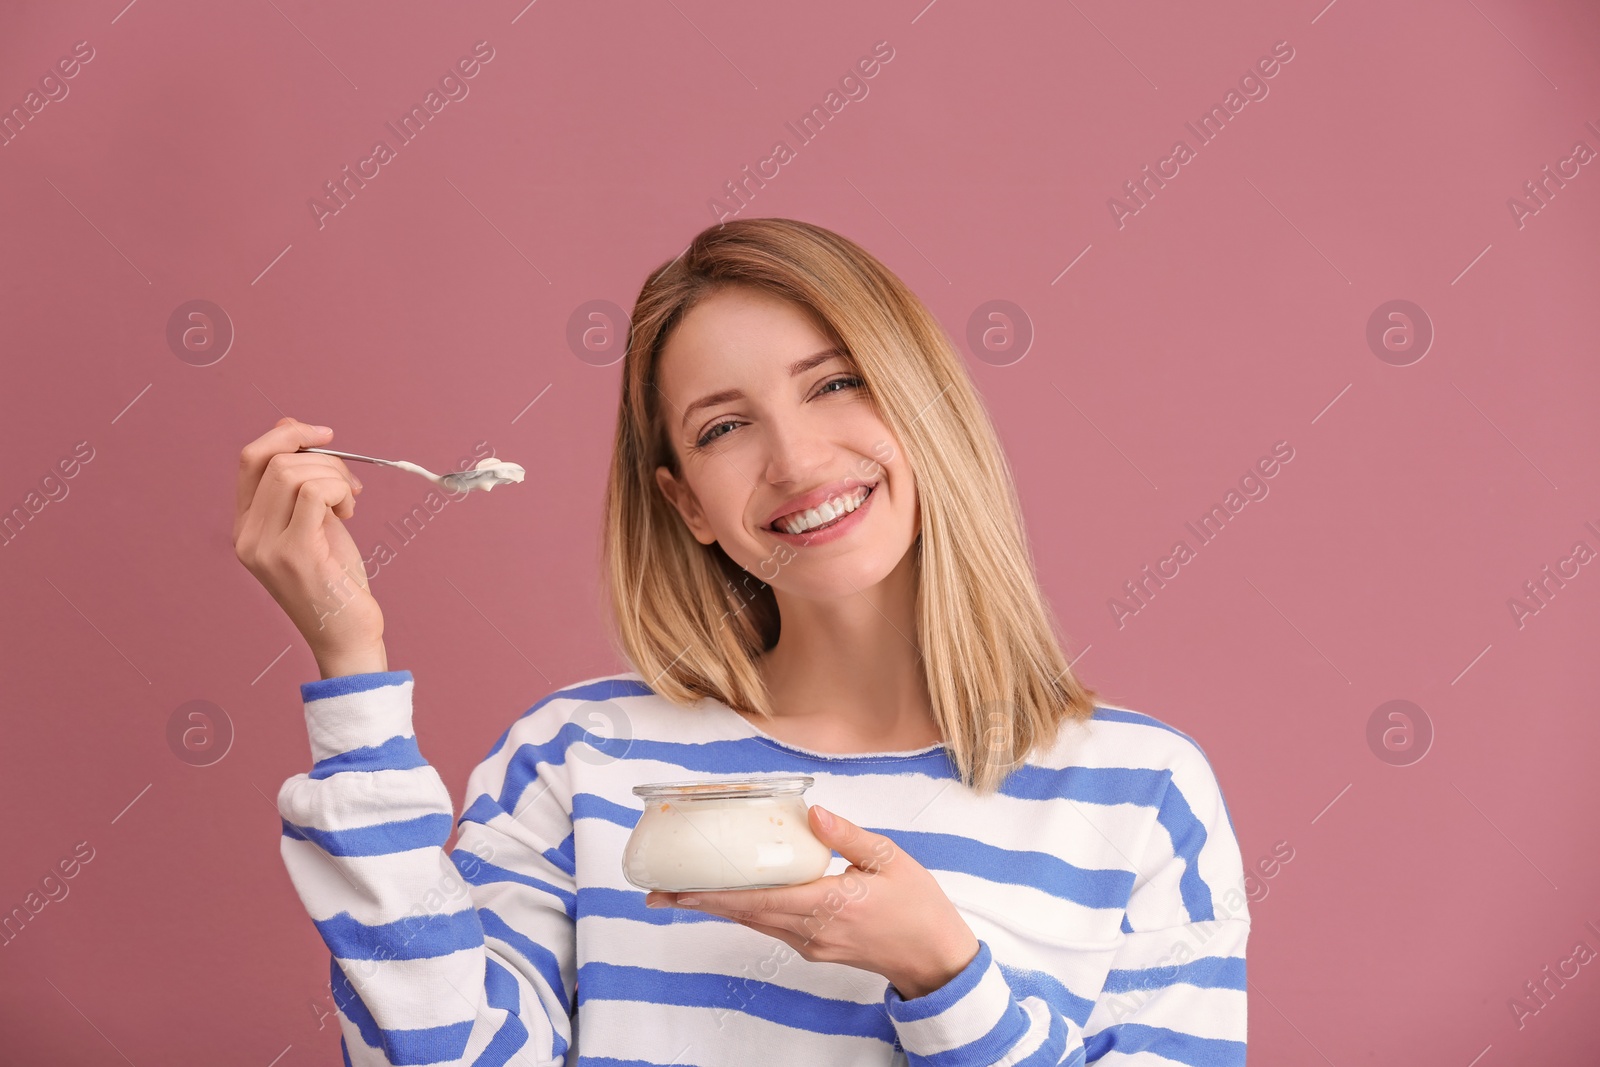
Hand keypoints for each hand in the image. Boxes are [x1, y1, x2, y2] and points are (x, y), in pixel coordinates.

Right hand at [233, 417, 386, 677]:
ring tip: (350, 505)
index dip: (286, 435)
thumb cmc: (335, 582)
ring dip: (335, 476)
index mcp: (246, 527)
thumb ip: (301, 481)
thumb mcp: (315, 522)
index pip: (249, 460)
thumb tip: (289, 426)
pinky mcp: (295, 555)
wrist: (346, 636)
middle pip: (274, 461)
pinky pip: (314, 492)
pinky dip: (339, 489)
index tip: (324, 434)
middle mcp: (247, 536)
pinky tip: (350, 512)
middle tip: (350, 486)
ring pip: (293, 472)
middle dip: (324, 459)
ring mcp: (266, 547)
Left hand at [645, 804, 980, 999]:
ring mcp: (811, 944)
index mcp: (830, 904)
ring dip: (717, 907)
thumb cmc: (918, 906)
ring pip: (754, 923)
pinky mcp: (814, 948)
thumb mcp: (891, 860)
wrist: (935, 958)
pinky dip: (745, 911)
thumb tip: (815, 812)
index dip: (716, 895)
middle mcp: (812, 929)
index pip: (760, 900)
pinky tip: (729, 897)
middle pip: (744, 915)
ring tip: (680, 893)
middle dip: (699, 903)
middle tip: (657, 892)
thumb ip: (849, 837)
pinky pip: (770, 927)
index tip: (680, 888)